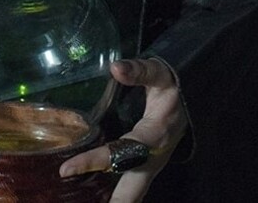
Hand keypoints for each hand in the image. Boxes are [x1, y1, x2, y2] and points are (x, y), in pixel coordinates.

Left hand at [58, 58, 188, 201]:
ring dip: (117, 201)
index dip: (93, 161)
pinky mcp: (148, 167)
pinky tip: (101, 198)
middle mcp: (153, 158)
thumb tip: (116, 68)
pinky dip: (120, 197)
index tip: (66, 170)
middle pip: (131, 190)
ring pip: (133, 193)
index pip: (119, 152)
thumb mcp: (159, 74)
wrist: (192, 99)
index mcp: (153, 136)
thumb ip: (139, 71)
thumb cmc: (173, 86)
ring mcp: (152, 166)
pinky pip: (133, 189)